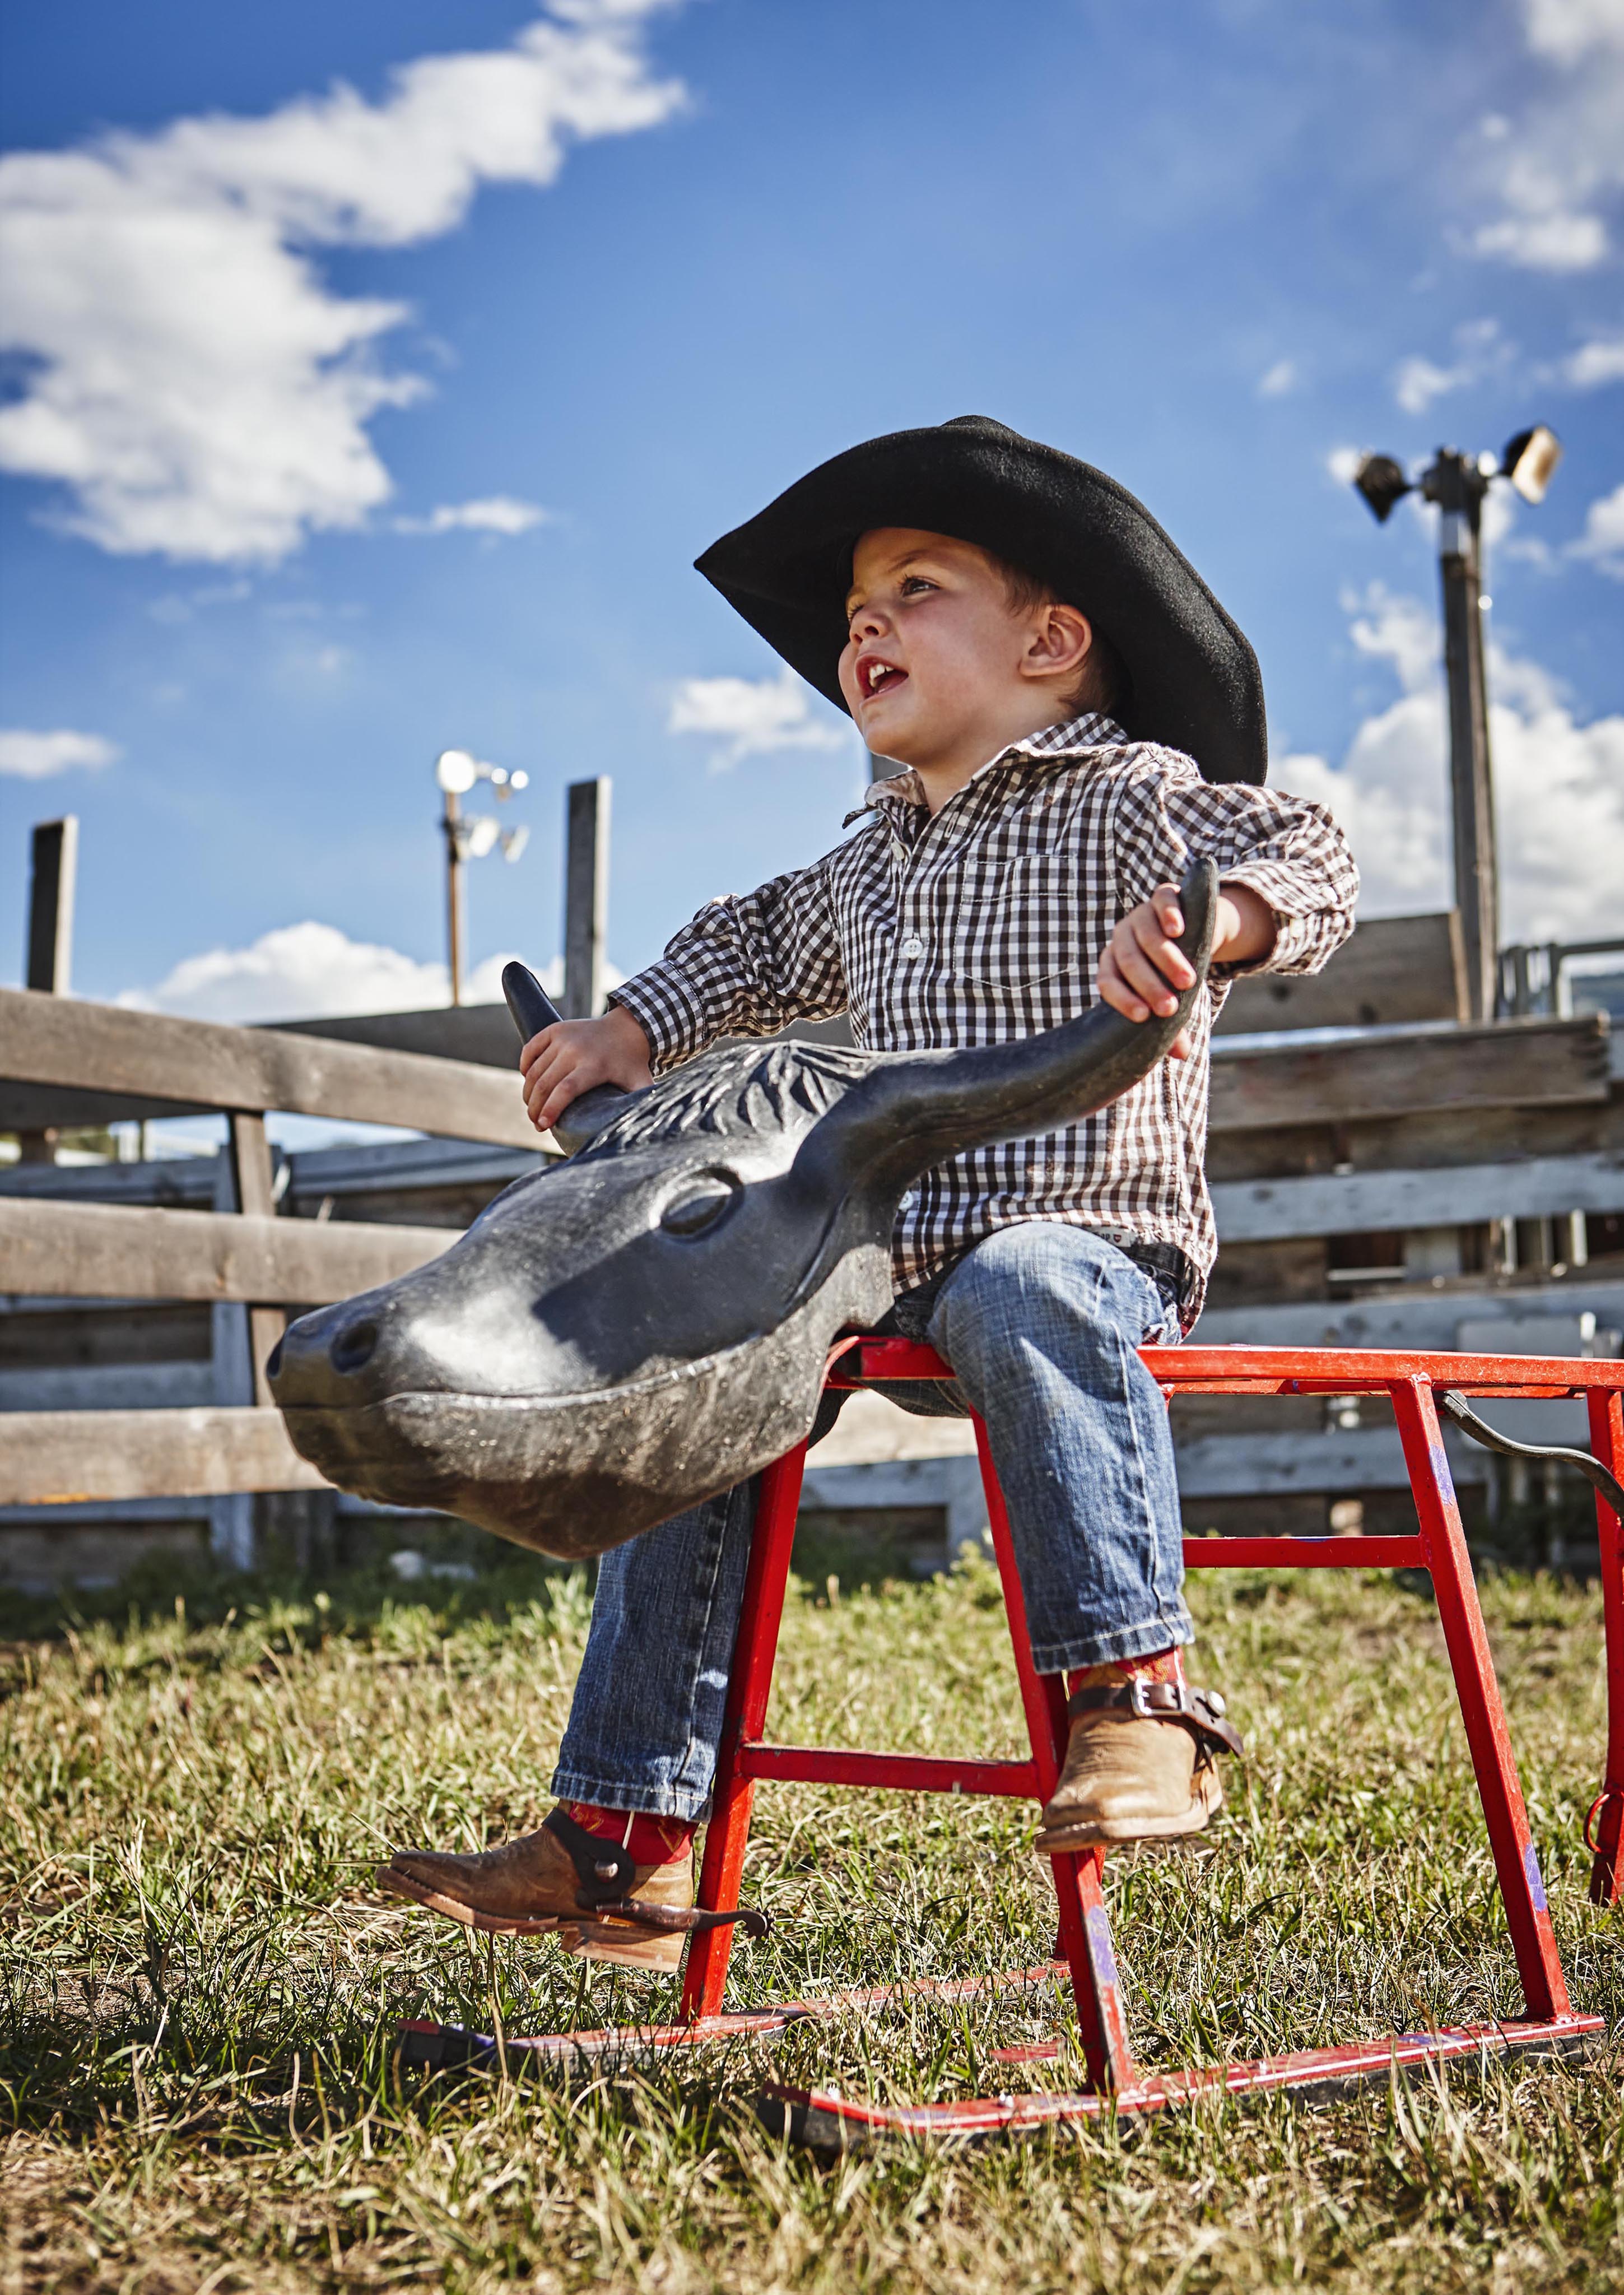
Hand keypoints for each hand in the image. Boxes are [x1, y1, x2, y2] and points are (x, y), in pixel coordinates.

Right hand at [519, 1005, 653, 1134]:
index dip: (551, 1109)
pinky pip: (531, 1049)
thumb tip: (645, 1131)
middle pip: (546, 1083)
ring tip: (532, 1108)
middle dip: (535, 1107)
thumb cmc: (631, 1063)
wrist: (628, 1028)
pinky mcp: (554, 1030)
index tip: (542, 1125)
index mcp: (595, 1066)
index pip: (565, 1090)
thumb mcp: (640, 1084)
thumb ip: (641, 1104)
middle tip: (536, 1123)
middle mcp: (576, 1050)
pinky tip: (528, 1081)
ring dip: (529, 1092)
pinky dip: (525, 1066)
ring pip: (535, 1070)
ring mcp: (563, 1038)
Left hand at [1098, 881, 1274, 1060]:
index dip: (1123, 999)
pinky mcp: (1164, 895)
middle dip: (1149, 986)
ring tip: (1188, 982)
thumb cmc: (1176, 973)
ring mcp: (1141, 913)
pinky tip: (1178, 930)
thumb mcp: (1175, 996)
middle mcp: (1123, 937)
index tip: (1143, 1017)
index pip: (1108, 982)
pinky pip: (1161, 901)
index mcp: (1115, 963)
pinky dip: (1168, 914)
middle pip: (1128, 960)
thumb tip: (1182, 1055)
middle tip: (1170, 1008)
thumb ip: (1173, 1024)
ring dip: (1166, 959)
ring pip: (1146, 934)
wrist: (1198, 929)